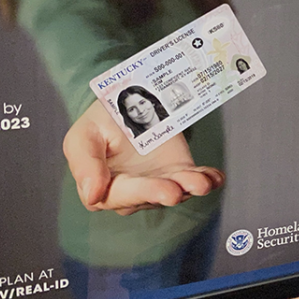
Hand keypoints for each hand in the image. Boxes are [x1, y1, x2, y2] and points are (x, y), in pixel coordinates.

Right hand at [64, 100, 224, 215]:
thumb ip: (85, 164)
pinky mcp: (180, 171)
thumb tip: (92, 196)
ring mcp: (160, 183)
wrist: (125, 103)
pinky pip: (195, 178)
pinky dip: (207, 179)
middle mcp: (134, 192)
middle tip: (174, 191)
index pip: (119, 195)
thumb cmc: (98, 124)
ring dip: (190, 186)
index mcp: (104, 188)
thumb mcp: (83, 136)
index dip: (137, 193)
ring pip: (176, 189)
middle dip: (163, 193)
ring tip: (202, 182)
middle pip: (149, 195)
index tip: (152, 191)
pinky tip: (216, 178)